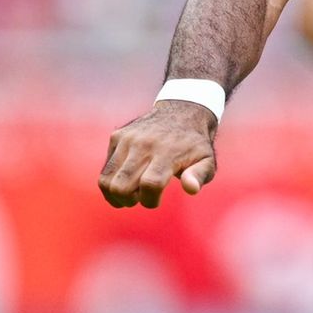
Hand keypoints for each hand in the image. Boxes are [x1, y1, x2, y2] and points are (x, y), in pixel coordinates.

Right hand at [99, 101, 217, 208]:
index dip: (149, 201)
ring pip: (106, 180)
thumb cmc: (195, 144)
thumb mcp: (207, 160)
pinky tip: (126, 181)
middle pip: (122, 186)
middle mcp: (144, 144)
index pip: (150, 185)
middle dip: (129, 201)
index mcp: (167, 152)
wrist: (182, 110)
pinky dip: (111, 182)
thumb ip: (200, 176)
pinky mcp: (117, 136)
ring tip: (130, 194)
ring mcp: (128, 139)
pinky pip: (105, 169)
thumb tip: (191, 189)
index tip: (155, 201)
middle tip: (140, 198)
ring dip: (115, 195)